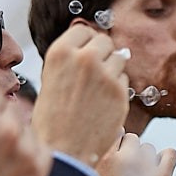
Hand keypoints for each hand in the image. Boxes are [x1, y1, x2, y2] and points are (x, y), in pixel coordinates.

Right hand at [0, 86, 49, 175]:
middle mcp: (7, 130)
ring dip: (19, 137)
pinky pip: (41, 148)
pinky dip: (32, 154)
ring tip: (1, 157)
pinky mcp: (41, 167)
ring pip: (28, 129)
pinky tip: (14, 166)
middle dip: (3, 120)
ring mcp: (27, 149)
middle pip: (14, 109)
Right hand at [30, 25, 129, 167]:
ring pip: (119, 58)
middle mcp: (85, 59)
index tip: (87, 50)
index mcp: (61, 52)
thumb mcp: (51, 76)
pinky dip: (118, 87)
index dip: (87, 41)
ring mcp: (106, 75)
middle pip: (105, 41)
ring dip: (112, 68)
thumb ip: (70, 58)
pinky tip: (104, 100)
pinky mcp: (121, 92)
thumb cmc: (53, 116)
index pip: (84, 29)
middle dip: (102, 53)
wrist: (64, 146)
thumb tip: (90, 42)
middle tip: (94, 70)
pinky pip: (124, 79)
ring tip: (97, 87)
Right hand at [95, 132, 175, 175]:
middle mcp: (122, 160)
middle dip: (131, 151)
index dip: (117, 144)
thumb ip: (96, 162)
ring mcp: (143, 168)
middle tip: (130, 170)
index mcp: (100, 159)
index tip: (118, 154)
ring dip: (147, 159)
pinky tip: (161, 169)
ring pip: (148, 147)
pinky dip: (167, 158)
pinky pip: (170, 154)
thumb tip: (103, 144)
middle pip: (132, 139)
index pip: (113, 133)